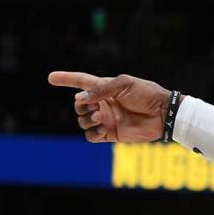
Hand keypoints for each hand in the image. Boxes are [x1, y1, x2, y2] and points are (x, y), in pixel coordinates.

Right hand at [47, 71, 169, 143]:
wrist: (163, 114)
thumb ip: (101, 89)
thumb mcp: (124, 84)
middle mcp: (102, 104)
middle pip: (78, 105)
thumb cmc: (147, 95)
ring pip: (82, 121)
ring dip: (86, 120)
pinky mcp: (111, 134)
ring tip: (100, 117)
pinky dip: (91, 134)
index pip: (80, 82)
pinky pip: (92, 136)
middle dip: (81, 106)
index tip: (50, 78)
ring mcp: (106, 119)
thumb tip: (80, 98)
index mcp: (104, 88)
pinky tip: (101, 130)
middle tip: (95, 107)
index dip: (65, 79)